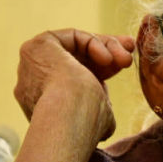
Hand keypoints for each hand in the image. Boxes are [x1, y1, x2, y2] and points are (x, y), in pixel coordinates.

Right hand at [13, 29, 134, 139]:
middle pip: (75, 58)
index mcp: (45, 103)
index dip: (103, 69)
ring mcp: (33, 65)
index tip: (125, 64)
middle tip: (130, 52)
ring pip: (75, 46)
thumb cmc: (84, 124)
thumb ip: (99, 111)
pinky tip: (107, 58)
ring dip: (106, 47)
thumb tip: (107, 116)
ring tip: (126, 58)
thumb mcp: (98, 118)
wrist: (66, 118)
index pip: (75, 77)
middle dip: (107, 52)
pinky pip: (71, 38)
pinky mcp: (37, 47)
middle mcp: (34, 83)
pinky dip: (93, 43)